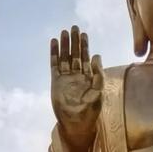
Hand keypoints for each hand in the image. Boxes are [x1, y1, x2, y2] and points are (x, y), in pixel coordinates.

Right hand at [50, 22, 102, 151]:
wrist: (76, 123)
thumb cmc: (90, 110)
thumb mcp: (98, 91)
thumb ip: (98, 74)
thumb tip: (97, 55)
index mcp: (88, 77)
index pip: (86, 57)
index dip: (84, 45)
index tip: (83, 33)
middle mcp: (76, 75)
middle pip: (74, 54)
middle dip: (74, 41)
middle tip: (73, 27)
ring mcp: (65, 78)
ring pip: (64, 57)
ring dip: (64, 45)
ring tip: (63, 32)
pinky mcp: (56, 82)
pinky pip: (54, 65)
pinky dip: (54, 54)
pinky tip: (54, 43)